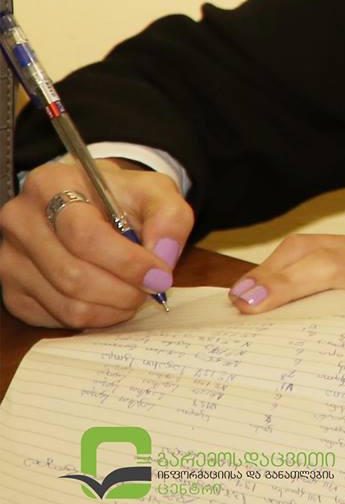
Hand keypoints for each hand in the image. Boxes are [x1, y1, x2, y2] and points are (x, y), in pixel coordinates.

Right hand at [0, 158, 190, 327]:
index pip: (85, 235)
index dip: (127, 262)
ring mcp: (10, 258)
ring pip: (66, 303)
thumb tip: (163, 256)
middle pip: (72, 274)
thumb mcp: (154, 191)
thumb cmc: (120, 197)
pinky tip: (111, 300)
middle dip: (123, 290)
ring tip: (135, 293)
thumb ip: (169, 217)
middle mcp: (20, 220)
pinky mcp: (12, 290)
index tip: (160, 275)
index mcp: (51, 185)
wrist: (90, 201)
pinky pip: (57, 318)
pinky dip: (95, 317)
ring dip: (112, 307)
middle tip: (151, 289)